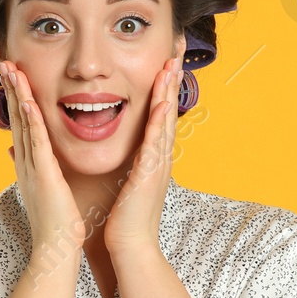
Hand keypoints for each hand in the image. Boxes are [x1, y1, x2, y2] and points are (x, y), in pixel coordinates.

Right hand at [0, 59, 87, 263]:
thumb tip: (13, 151)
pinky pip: (36, 140)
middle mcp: (25, 162)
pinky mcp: (43, 173)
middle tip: (5, 62)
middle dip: (11, 89)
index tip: (12, 75)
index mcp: (28, 164)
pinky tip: (27, 100)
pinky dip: (31, 119)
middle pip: (16, 117)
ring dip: (17, 95)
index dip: (16, 98)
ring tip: (11, 70)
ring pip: (24, 123)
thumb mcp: (42, 189)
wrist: (56, 249)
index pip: (21, 124)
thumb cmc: (56, 223)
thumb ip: (31, 167)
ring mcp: (32, 166)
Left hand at [103, 57, 179, 257]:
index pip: (158, 115)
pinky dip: (159, 121)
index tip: (164, 62)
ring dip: (169, 92)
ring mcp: (157, 165)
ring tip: (172, 64)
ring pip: (165, 120)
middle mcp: (159, 157)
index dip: (162, 88)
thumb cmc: (124, 220)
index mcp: (151, 158)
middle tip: (175, 50)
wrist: (131, 247)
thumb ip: (126, 165)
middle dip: (171, 80)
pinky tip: (161, 102)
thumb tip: (122, 154)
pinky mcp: (149, 175)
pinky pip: (155, 143)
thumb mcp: (125, 183)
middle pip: (167, 110)